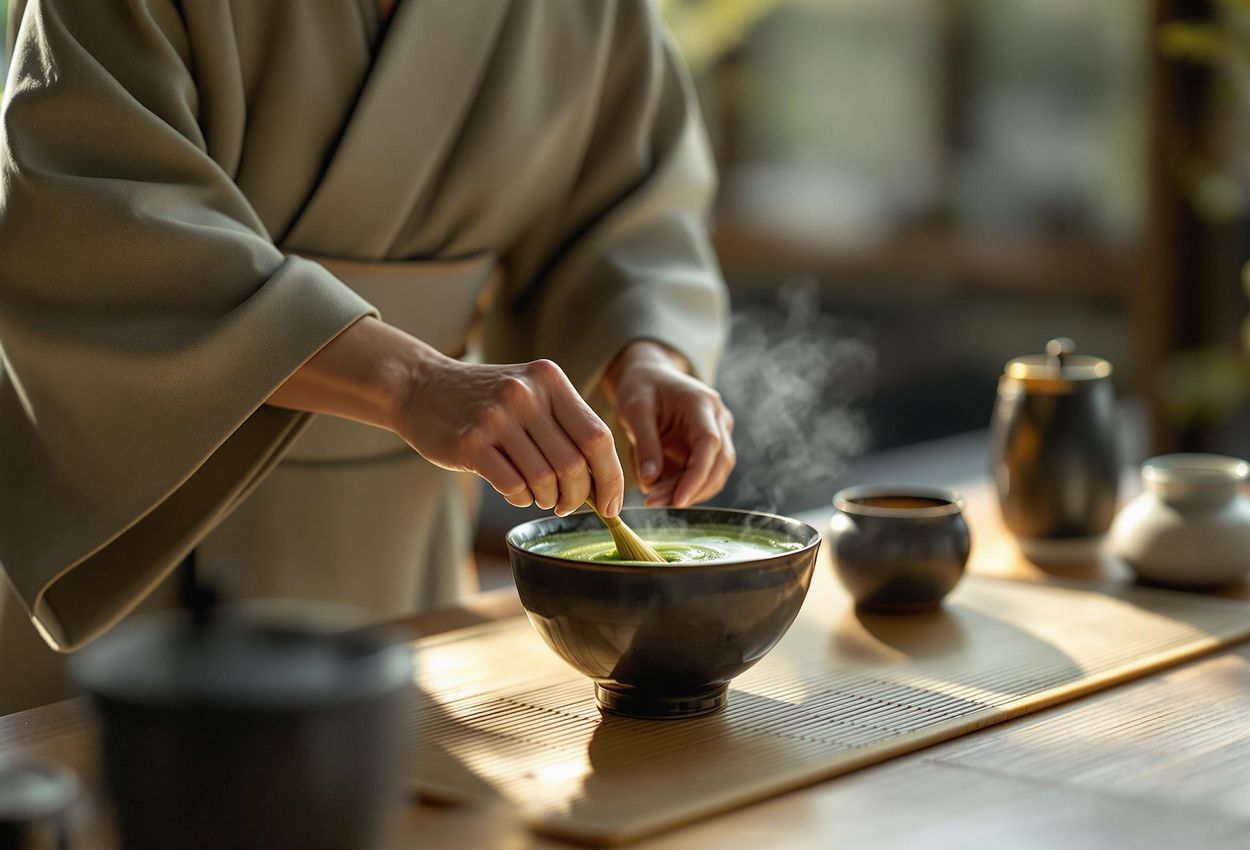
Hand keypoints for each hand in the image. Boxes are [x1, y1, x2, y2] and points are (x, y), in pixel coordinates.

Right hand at [396, 351, 623, 516]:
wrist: (421, 387)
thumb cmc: (487, 401)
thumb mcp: (530, 394)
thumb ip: (566, 427)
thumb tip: (605, 485)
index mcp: (549, 379)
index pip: (598, 437)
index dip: (611, 478)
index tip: (611, 505)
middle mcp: (525, 393)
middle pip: (575, 464)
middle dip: (578, 497)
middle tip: (568, 505)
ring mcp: (496, 417)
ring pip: (545, 479)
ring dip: (548, 499)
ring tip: (540, 496)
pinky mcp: (470, 443)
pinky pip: (513, 486)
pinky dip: (521, 499)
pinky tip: (516, 492)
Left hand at [602, 341, 735, 507]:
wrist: (649, 376)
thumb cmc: (640, 387)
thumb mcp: (634, 409)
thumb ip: (645, 443)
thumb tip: (650, 482)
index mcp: (701, 403)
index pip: (709, 443)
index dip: (697, 475)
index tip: (678, 500)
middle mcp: (718, 419)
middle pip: (717, 464)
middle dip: (687, 489)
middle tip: (652, 501)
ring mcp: (718, 434)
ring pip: (714, 475)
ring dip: (686, 492)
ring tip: (651, 497)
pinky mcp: (709, 449)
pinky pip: (703, 476)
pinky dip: (683, 487)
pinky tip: (657, 489)